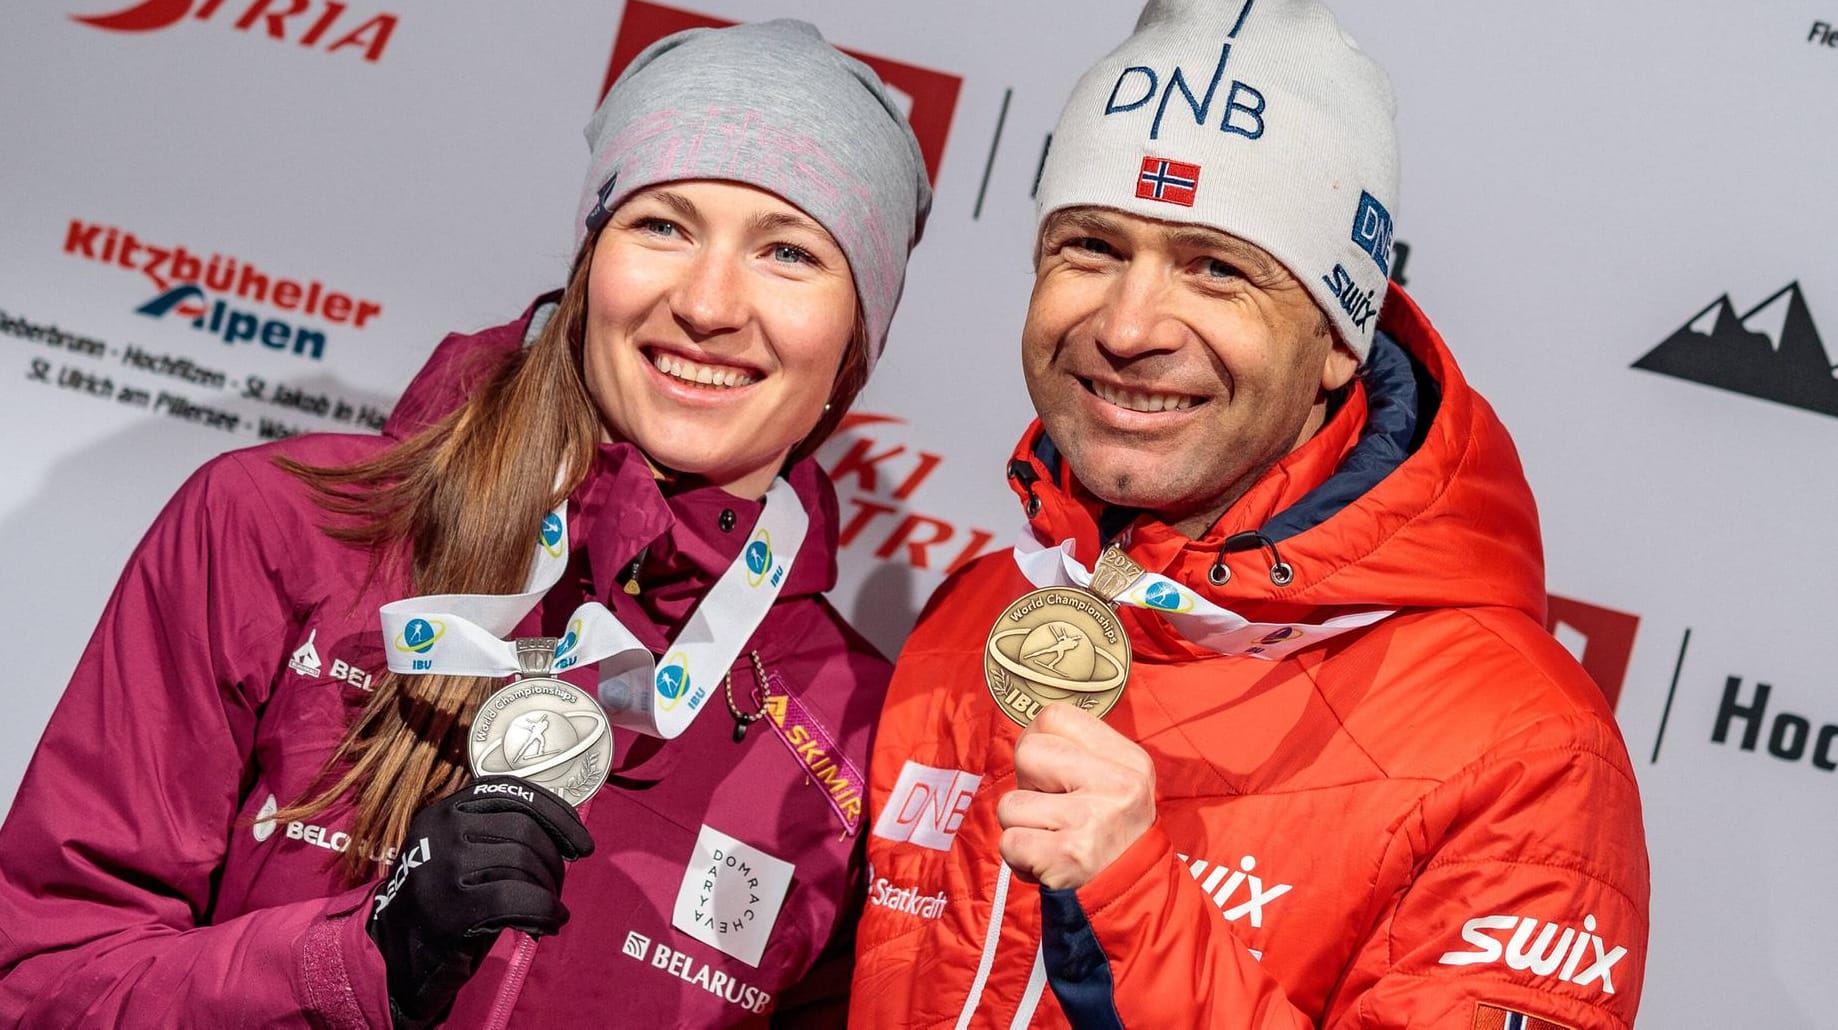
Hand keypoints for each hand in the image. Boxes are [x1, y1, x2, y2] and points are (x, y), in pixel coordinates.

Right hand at [368, 776, 594, 1028]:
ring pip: (524, 863)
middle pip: (524, 829)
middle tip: (557, 886)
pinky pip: (520, 900)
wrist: (392, 956)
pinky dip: (545, 912)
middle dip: (554, 860)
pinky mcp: (452, 908)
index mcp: (445, 810)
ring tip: (550, 909)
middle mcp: (442, 830)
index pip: (512, 792)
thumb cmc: (444, 902)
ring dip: (549, 889)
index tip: (581, 843)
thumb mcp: (462, 853)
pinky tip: (549, 924)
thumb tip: (565, 830)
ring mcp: (444, 867)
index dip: (556, 813)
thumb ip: (499, 832)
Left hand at [996, 703, 1155, 890]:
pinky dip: (1020, 859)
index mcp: (1129, 759)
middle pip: (1027, 752)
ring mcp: (1093, 819)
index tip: (1049, 771)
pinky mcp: (1069, 855)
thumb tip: (1026, 734)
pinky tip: (1048, 863)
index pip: (1055, 716)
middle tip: (1053, 811)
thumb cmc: (1111, 834)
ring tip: (1053, 840)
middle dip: (1026, 785)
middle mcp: (1117, 784)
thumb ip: (1077, 752)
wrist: (1135, 898)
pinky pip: (1009, 842)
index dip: (1038, 741)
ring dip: (1021, 828)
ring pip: (1010, 803)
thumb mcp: (1117, 783)